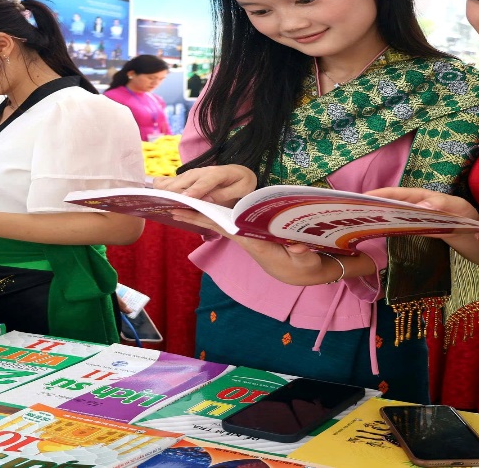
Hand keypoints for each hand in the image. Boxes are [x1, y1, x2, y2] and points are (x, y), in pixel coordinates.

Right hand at [154, 164, 256, 206]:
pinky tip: (156, 193)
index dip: (195, 190)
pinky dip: (163, 186)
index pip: (205, 182)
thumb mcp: (242, 189)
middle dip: (175, 192)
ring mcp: (192, 174)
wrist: (239, 172)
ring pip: (176, 181)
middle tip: (166, 203)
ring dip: (166, 190)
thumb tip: (207, 200)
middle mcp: (202, 171)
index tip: (186, 198)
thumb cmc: (242, 182)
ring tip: (156, 199)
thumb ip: (224, 194)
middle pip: (185, 181)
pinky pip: (172, 181)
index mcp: (218, 173)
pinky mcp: (187, 178)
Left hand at [171, 210, 338, 285]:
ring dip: (199, 214)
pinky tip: (200, 207)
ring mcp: (245, 236)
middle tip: (171, 205)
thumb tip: (297, 247)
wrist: (300, 273)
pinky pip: (226, 222)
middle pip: (215, 225)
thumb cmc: (303, 266)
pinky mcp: (248, 234)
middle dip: (195, 215)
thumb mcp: (306, 262)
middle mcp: (245, 239)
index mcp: (255, 243)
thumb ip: (303, 254)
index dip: (209, 218)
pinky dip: (212, 214)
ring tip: (177, 205)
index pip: (227, 228)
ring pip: (218, 223)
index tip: (192, 210)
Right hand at [366, 187, 478, 221]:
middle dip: (371, 205)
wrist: (474, 231)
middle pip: (390, 204)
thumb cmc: (467, 215)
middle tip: (351, 211)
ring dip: (376, 217)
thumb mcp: (460, 208)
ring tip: (356, 222)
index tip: (362, 197)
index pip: (397, 194)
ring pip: (392, 215)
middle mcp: (415, 205)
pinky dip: (387, 228)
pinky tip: (374, 232)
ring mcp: (414, 217)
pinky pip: (399, 227)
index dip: (380, 194)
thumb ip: (444, 206)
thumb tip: (421, 206)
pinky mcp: (416, 229)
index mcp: (422, 196)